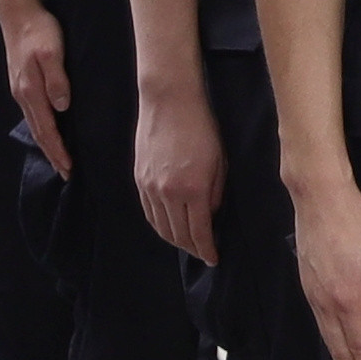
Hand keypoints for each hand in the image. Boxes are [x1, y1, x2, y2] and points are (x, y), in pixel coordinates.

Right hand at [1, 0, 70, 168]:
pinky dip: (42, 128)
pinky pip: (33, 114)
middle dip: (52, 154)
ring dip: (46, 144)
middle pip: (39, 132)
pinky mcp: (21, 83)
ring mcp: (20, 90)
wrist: (17, 13)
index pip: (46, 129)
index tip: (69, 168)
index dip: (58, 150)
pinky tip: (48, 130)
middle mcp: (22, 95)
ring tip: (58, 159)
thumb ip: (57, 79)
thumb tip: (63, 107)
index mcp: (30, 91)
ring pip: (35, 124)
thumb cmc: (39, 30)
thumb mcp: (52, 52)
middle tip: (66, 174)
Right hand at [133, 73, 224, 265]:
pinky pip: (148, 212)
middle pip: (178, 235)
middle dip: (192, 248)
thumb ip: (216, 193)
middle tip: (203, 253)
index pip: (199, 232)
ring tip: (187, 244)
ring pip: (161, 227)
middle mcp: (169, 193)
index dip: (207, 250)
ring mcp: (150, 187)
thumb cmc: (202, 127)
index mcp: (194, 189)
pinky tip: (168, 226)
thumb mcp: (221, 162)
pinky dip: (158, 225)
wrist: (170, 101)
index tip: (214, 258)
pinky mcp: (139, 178)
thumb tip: (210, 215)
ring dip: (175, 240)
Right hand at [294, 170, 360, 359]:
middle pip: (339, 349)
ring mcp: (312, 293)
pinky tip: (337, 342)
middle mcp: (325, 303)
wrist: (321, 199)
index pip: (360, 347)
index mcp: (348, 301)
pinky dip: (330, 339)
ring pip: (327, 336)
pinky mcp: (307, 282)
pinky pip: (320, 320)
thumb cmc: (358, 225)